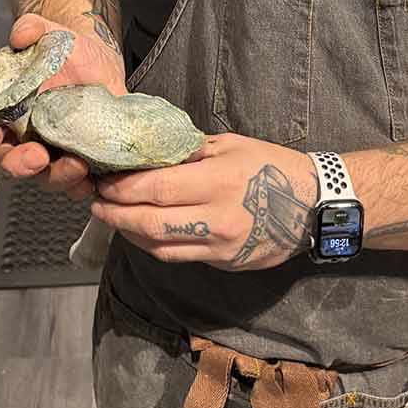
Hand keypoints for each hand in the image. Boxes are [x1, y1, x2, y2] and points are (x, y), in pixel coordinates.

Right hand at [0, 13, 125, 201]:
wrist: (102, 62)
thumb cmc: (67, 51)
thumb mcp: (51, 33)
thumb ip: (32, 28)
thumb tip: (20, 35)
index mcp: (8, 111)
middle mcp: (25, 137)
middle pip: (9, 165)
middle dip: (18, 166)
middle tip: (36, 157)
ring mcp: (53, 151)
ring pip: (44, 177)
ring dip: (57, 177)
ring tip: (76, 165)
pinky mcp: (81, 158)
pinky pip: (77, 184)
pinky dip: (82, 186)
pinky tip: (93, 180)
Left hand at [90, 134, 318, 270]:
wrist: (312, 205)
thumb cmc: (271, 165)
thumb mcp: (231, 145)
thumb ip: (189, 150)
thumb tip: (149, 149)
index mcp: (218, 181)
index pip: (157, 189)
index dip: (123, 188)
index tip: (102, 180)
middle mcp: (217, 218)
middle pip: (150, 223)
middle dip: (115, 213)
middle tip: (94, 201)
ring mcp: (220, 246)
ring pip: (160, 247)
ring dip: (128, 232)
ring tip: (110, 216)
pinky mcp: (223, 263)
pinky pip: (178, 256)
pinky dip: (153, 245)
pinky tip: (140, 231)